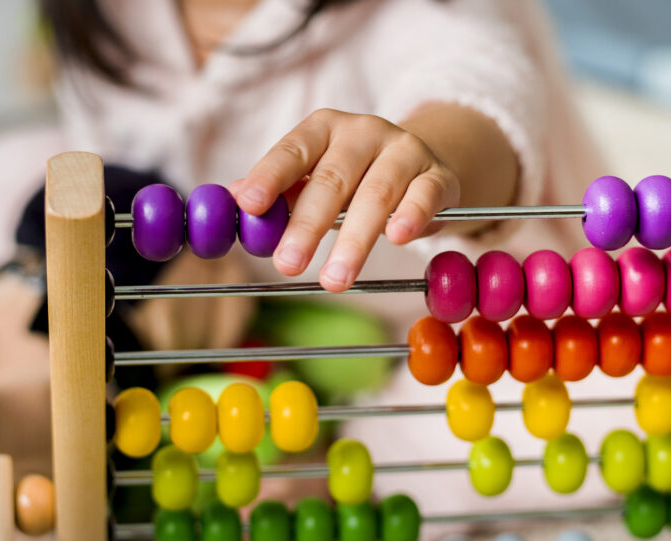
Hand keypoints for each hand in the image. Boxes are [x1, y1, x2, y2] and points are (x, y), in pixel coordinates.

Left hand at [230, 109, 460, 291]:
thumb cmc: (356, 177)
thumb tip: (233, 204)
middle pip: (331, 180)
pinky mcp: (437, 175)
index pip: (292, 151)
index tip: (249, 205)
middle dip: (307, 226)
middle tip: (287, 264)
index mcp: (323, 129)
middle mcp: (363, 132)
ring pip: (376, 194)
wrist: (424, 164)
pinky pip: (424, 195)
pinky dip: (410, 216)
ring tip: (334, 280)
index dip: (269, 176)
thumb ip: (281, 193)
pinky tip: (397, 238)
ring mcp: (404, 150)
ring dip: (354, 240)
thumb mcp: (316, 178)